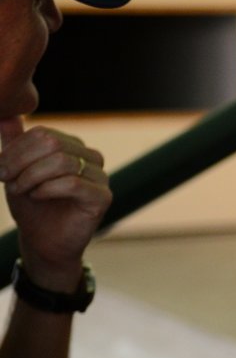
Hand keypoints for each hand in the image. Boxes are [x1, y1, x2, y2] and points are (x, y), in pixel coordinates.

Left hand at [0, 119, 109, 287]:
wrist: (43, 241)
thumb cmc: (32, 206)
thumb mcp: (17, 171)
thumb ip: (15, 144)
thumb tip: (6, 115)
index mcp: (73, 147)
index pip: (44, 134)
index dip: (16, 150)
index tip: (0, 170)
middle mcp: (91, 157)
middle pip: (53, 144)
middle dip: (22, 162)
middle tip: (7, 180)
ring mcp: (100, 177)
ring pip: (63, 162)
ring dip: (32, 177)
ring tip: (21, 191)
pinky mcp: (102, 198)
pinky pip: (73, 183)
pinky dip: (47, 189)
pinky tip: (37, 196)